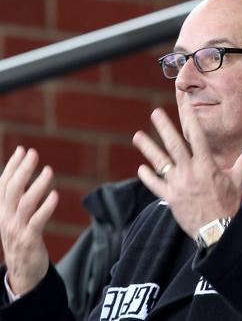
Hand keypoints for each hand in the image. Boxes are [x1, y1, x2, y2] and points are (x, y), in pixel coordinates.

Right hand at [0, 147, 57, 294]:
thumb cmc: (22, 240)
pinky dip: (46, 207)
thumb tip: (24, 175)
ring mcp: (16, 229)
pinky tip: (55, 195)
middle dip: (22, 169)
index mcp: (1, 211)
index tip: (22, 150)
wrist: (23, 272)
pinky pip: (37, 221)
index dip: (12, 166)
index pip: (3, 184)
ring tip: (49, 170)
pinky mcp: (29, 240)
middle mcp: (5, 218)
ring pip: (24, 203)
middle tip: (33, 153)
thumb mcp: (14, 218)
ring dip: (37, 185)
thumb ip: (17, 199)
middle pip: (12, 189)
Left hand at [132, 106, 241, 238]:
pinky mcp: (170, 198)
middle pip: (174, 145)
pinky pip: (155, 184)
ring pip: (160, 162)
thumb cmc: (229, 203)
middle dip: (164, 127)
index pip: (197, 137)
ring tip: (137, 136)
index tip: (185, 106)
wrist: (218, 230)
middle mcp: (190, 172)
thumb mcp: (239, 179)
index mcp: (207, 165)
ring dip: (148, 148)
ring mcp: (178, 185)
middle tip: (155, 113)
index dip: (191, 120)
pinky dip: (148, 176)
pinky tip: (142, 168)